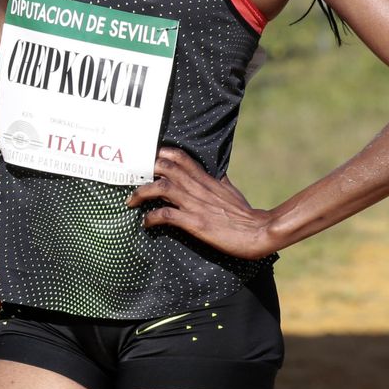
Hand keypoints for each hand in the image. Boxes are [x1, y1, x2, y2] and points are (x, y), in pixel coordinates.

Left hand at [126, 146, 277, 259]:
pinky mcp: (195, 223)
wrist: (258, 232)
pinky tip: (146, 222)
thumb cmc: (244, 213)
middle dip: (144, 171)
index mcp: (205, 179)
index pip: (178, 156)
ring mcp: (195, 204)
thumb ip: (217, 180)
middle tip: (132, 181)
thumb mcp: (229, 190)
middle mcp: (197, 188)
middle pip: (164, 167)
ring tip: (131, 201)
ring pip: (161, 188)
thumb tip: (215, 172)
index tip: (145, 162)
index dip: (158, 155)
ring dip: (142, 193)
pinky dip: (152, 217)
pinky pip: (167, 215)